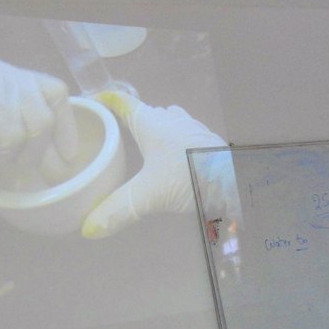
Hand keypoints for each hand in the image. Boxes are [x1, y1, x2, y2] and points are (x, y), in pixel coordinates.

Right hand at [0, 40, 77, 174]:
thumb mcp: (3, 85)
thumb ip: (26, 110)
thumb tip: (52, 159)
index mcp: (28, 78)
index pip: (58, 100)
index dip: (66, 134)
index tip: (67, 159)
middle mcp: (18, 89)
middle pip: (40, 131)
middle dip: (30, 157)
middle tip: (14, 167)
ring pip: (9, 150)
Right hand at [82, 91, 224, 238]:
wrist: (239, 182)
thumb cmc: (190, 177)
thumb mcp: (149, 195)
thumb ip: (118, 210)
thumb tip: (89, 229)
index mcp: (151, 123)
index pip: (122, 102)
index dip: (105, 99)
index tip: (92, 102)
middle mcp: (170, 119)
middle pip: (144, 112)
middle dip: (128, 120)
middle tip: (112, 136)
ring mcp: (191, 128)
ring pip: (165, 121)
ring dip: (153, 130)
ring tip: (140, 148)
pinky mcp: (206, 141)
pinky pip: (181, 133)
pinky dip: (170, 142)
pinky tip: (169, 162)